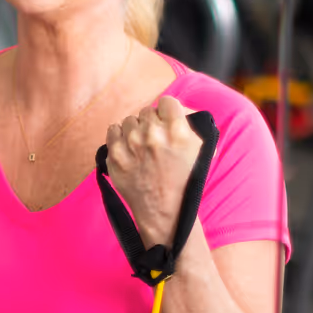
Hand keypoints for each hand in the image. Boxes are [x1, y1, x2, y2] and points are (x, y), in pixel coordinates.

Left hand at [104, 96, 202, 247]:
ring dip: (134, 131)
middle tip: (154, 141)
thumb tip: (181, 107)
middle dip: (151, 124)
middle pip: (147, 111)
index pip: (166, 101)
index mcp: (177, 131)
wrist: (165, 211)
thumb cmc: (184, 181)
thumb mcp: (199, 150)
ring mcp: (131, 145)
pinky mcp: (114, 156)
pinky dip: (118, 137)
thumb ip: (189, 123)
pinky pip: (112, 130)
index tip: (165, 121)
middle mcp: (153, 134)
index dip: (166, 111)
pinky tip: (127, 149)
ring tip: (141, 148)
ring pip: (129, 121)